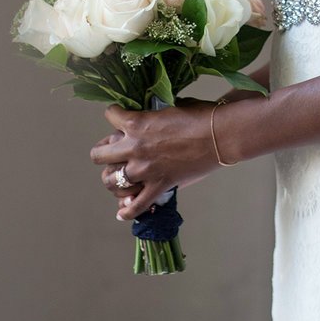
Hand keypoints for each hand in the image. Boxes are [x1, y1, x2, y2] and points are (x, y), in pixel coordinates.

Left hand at [90, 100, 218, 220]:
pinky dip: (127, 211)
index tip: (118, 117)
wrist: (220, 135)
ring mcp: (144, 170)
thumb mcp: (169, 109)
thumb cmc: (200, 115)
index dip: (114, 115)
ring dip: (113, 179)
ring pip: (111, 181)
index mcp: (136, 123)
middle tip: (112, 151)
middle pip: (99, 155)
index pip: (110, 116)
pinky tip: (121, 211)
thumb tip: (148, 121)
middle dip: (103, 152)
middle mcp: (134, 147)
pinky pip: (136, 206)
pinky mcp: (158, 186)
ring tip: (118, 177)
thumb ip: (152, 118)